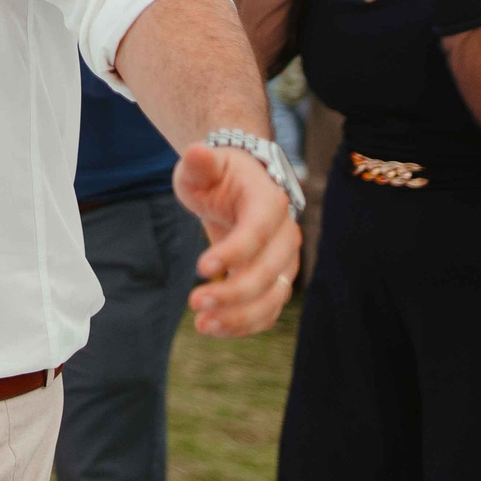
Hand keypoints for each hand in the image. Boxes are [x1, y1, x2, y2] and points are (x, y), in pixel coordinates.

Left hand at [172, 143, 299, 337]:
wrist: (238, 188)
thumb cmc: (218, 176)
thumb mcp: (204, 166)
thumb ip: (200, 163)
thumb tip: (197, 151)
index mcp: (269, 203)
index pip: (258, 231)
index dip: (234, 251)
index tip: (202, 268)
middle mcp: (285, 235)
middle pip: (269, 271)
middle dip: (234, 292)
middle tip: (195, 302)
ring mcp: (284, 261)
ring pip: (273, 296)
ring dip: (241, 316)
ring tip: (203, 325)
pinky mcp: (276, 281)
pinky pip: (269, 309)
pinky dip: (247, 324)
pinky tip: (216, 329)